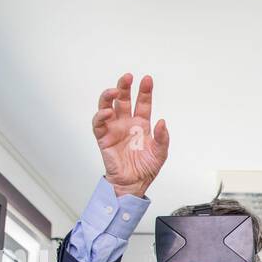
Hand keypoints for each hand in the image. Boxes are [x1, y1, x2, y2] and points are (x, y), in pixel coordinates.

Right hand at [92, 73, 168, 197]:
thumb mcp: (160, 153)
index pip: (143, 103)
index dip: (145, 91)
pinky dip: (101, 115)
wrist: (133, 184)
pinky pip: (99, 123)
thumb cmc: (146, 169)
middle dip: (125, 86)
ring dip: (109, 96)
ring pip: (108, 106)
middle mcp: (127, 123)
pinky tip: (108, 112)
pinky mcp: (104, 137)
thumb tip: (162, 122)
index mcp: (141, 125)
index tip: (147, 80)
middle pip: (124, 99)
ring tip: (115, 90)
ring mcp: (114, 129)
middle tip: (128, 77)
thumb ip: (163, 138)